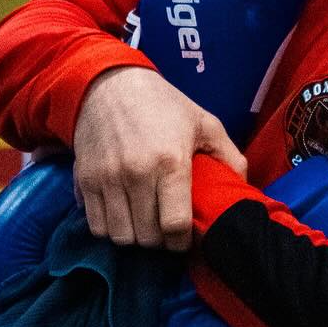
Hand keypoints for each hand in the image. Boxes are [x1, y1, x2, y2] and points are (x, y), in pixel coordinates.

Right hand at [72, 65, 246, 251]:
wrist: (111, 84)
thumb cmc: (164, 105)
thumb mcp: (205, 123)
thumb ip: (230, 157)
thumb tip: (243, 188)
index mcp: (170, 161)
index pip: (175, 226)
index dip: (182, 241)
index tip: (185, 238)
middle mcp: (136, 173)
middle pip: (147, 237)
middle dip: (160, 241)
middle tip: (166, 230)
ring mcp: (107, 178)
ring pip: (120, 236)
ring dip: (135, 237)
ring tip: (145, 223)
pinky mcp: (85, 180)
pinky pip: (96, 225)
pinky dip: (110, 228)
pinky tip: (124, 214)